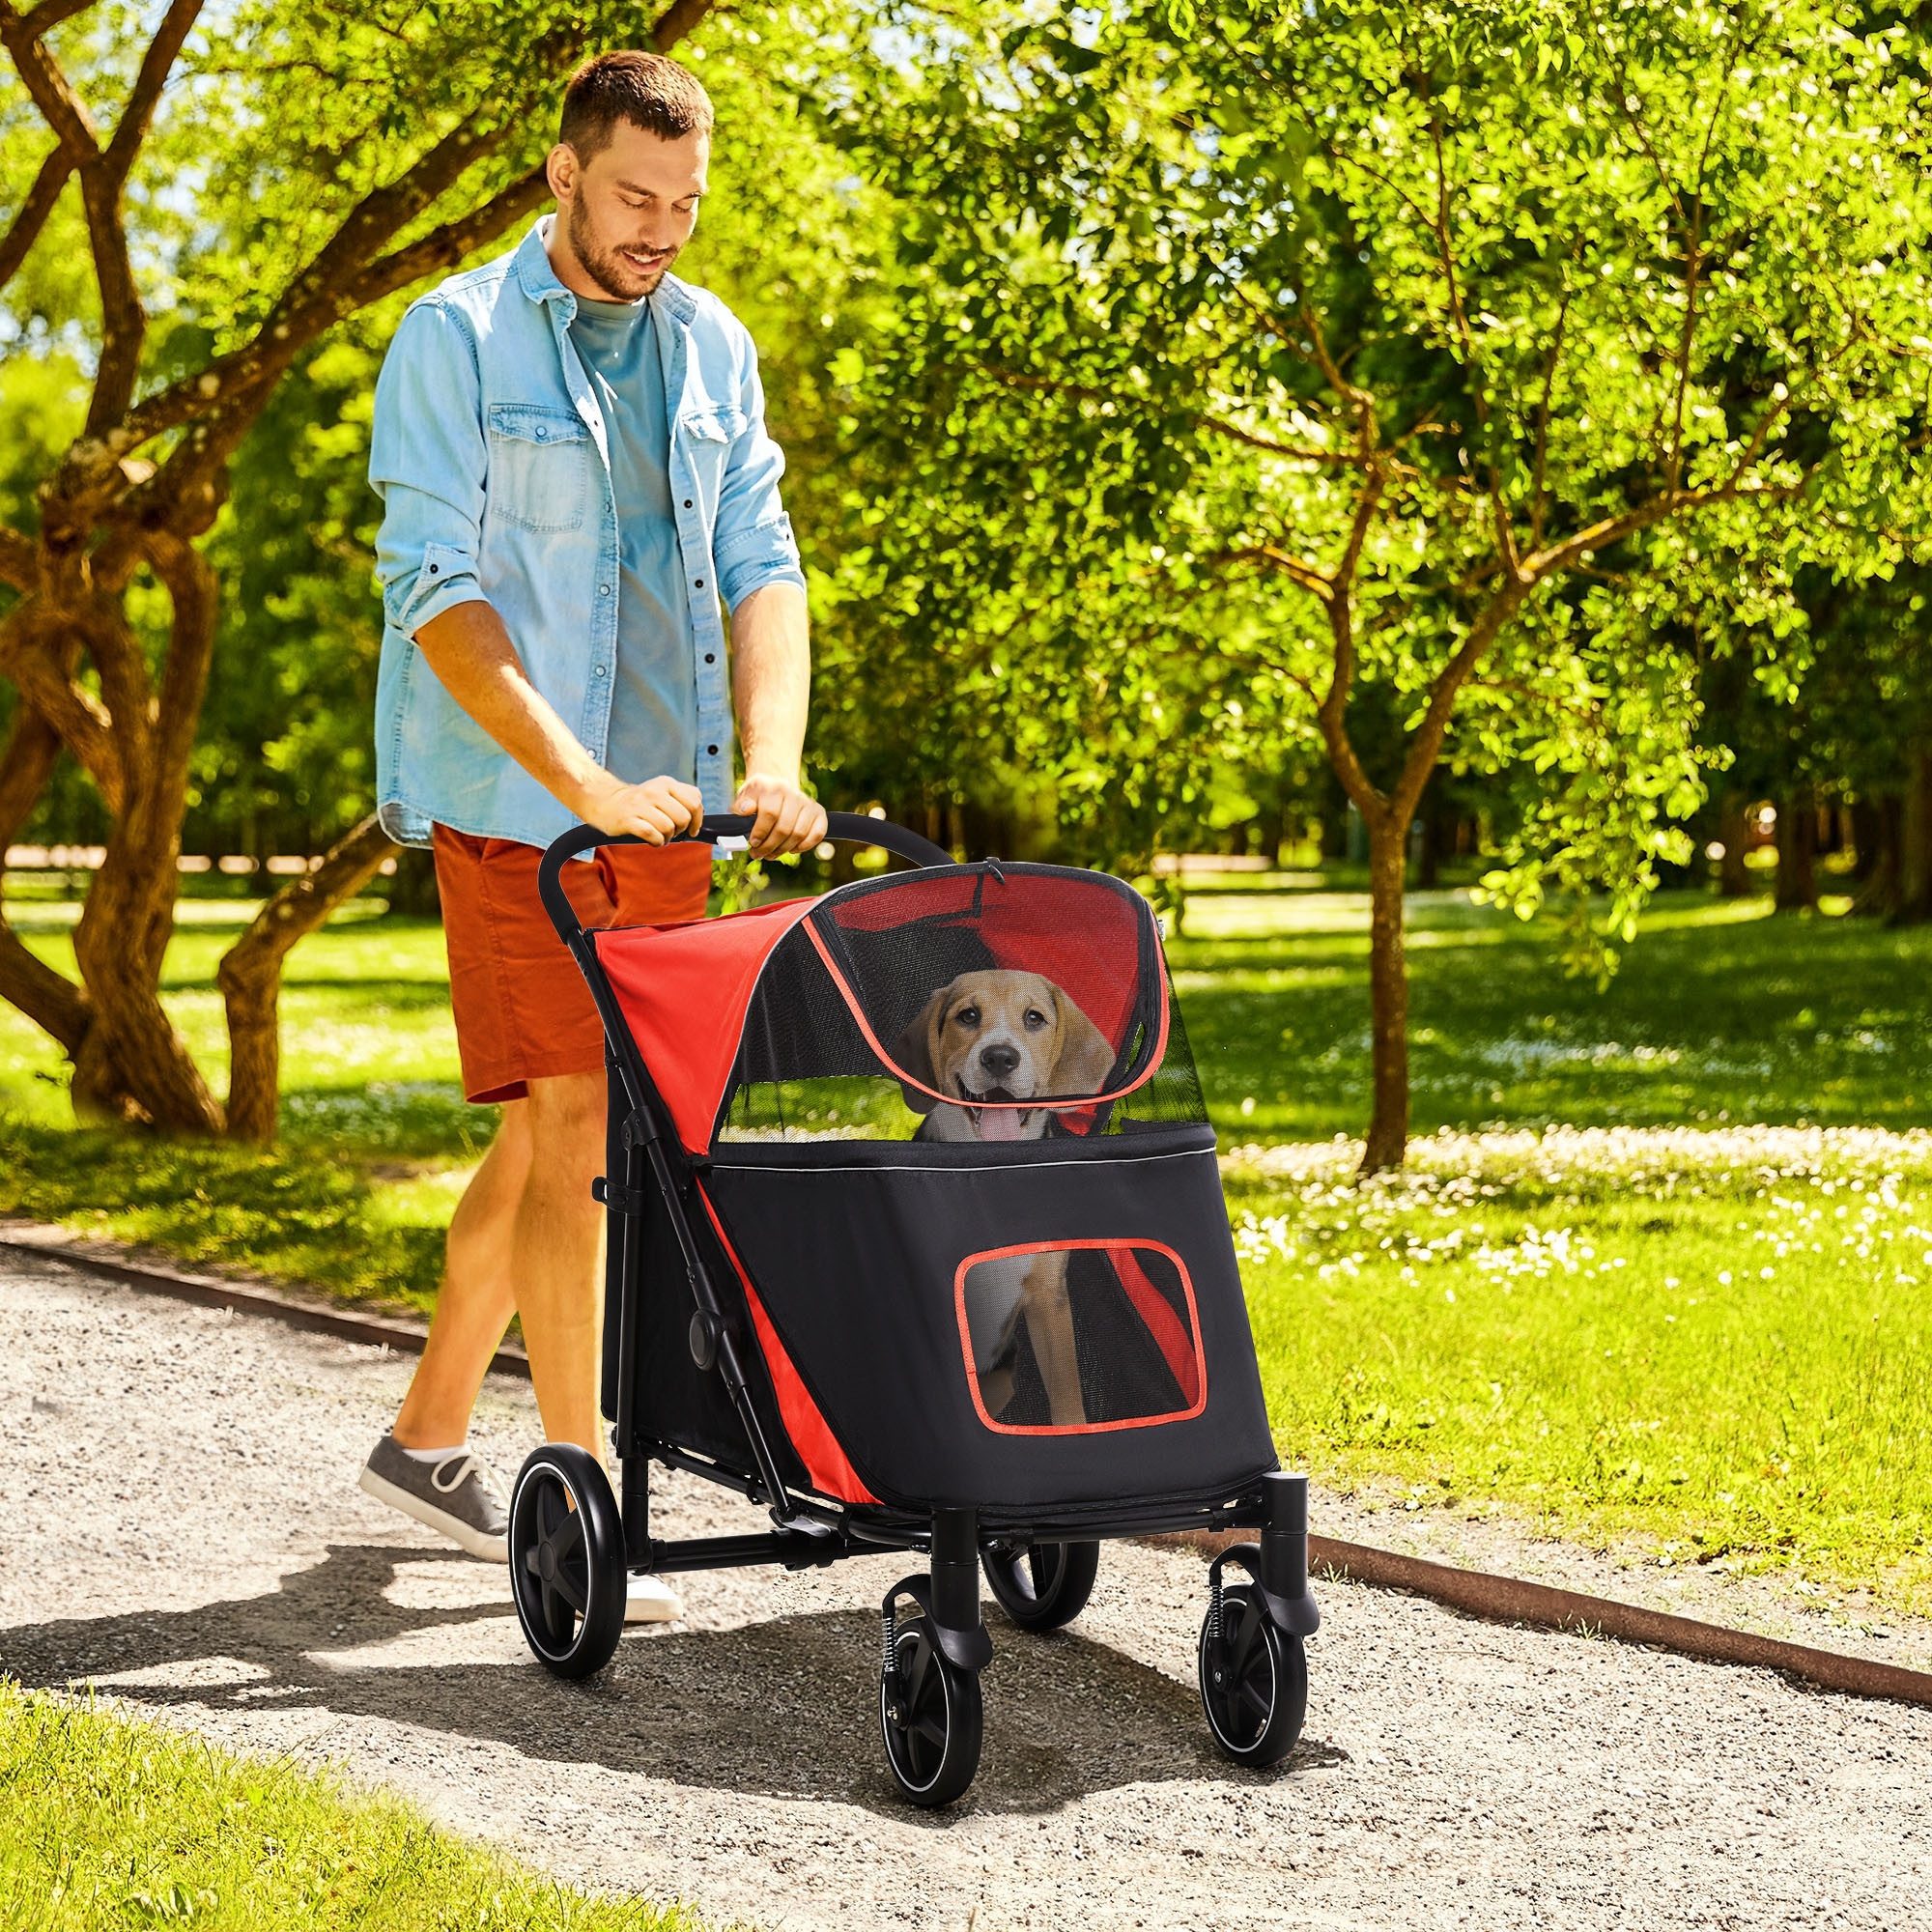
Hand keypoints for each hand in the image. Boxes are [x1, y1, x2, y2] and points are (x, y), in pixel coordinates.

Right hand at [580, 772, 703, 844]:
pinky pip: (653, 835)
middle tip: (671, 831)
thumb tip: (699, 817)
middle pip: (683, 817)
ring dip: (667, 838)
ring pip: (669, 827)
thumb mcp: (663, 791)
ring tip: (660, 835)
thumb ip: (683, 798)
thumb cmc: (640, 802)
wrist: (606, 802)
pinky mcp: (629, 819)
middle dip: (681, 830)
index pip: (695, 801)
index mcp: (666, 783)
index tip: (692, 828)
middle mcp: (654, 791)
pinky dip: (657, 842)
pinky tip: (652, 840)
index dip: (697, 819)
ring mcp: (640, 805)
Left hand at [731, 771, 827, 858]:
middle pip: (785, 827)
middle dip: (769, 846)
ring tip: (771, 854)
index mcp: (774, 788)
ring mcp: (808, 803)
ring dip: (784, 849)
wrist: (775, 786)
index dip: (760, 832)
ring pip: (799, 834)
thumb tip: (745, 810)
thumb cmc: (758, 797)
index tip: (753, 843)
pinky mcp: (819, 812)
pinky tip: (792, 849)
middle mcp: (794, 794)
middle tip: (758, 854)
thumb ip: (741, 805)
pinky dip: (805, 846)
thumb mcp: (745, 797)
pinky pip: (817, 834)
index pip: (770, 813)